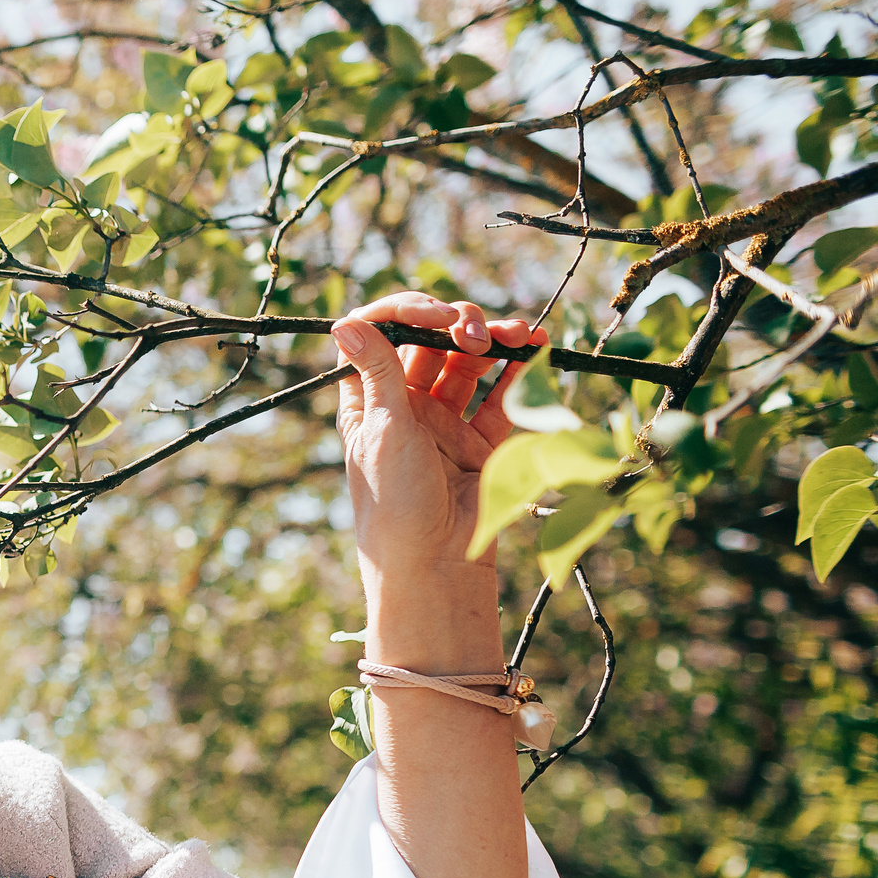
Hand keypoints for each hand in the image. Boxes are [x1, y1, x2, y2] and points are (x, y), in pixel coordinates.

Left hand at [330, 292, 546, 576]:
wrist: (435, 564)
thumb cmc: (394, 501)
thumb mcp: (383, 429)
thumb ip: (376, 371)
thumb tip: (342, 323)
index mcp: (368, 401)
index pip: (380, 336)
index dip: (406, 313)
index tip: (433, 314)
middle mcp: (405, 407)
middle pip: (430, 344)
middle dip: (456, 325)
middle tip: (474, 333)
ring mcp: (444, 423)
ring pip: (469, 365)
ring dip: (492, 341)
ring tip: (518, 333)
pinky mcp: (480, 442)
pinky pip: (501, 397)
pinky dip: (519, 372)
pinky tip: (535, 348)